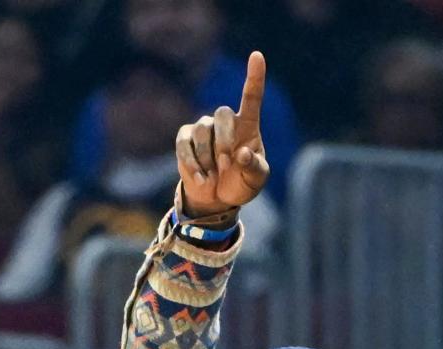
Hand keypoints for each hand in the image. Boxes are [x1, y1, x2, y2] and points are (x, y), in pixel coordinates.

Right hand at [175, 50, 268, 217]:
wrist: (217, 198)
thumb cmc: (241, 183)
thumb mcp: (255, 180)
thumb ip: (254, 167)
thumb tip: (243, 153)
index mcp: (247, 126)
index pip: (251, 97)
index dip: (255, 76)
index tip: (257, 56)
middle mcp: (224, 122)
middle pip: (222, 114)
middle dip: (224, 141)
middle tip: (227, 165)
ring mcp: (203, 128)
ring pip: (202, 131)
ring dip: (209, 157)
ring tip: (215, 177)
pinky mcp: (185, 139)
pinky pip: (185, 145)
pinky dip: (193, 165)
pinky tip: (202, 180)